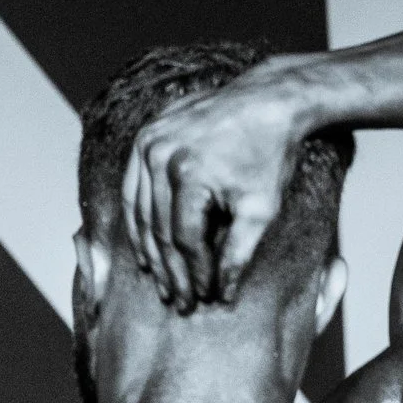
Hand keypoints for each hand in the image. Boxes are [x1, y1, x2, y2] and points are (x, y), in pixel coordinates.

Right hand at [121, 68, 302, 308]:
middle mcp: (161, 155)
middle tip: (180, 301)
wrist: (266, 101)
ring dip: (149, 251)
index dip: (195, 274)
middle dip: (171, 270)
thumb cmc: (269, 156)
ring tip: (161, 282)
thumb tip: (222, 296)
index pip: (186, 239)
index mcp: (190, 173)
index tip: (204, 298)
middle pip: (159, 229)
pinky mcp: (145, 136)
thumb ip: (239, 254)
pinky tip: (146, 247)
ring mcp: (148, 142)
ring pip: (139, 211)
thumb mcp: (261, 209)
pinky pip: (133, 187)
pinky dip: (138, 219)